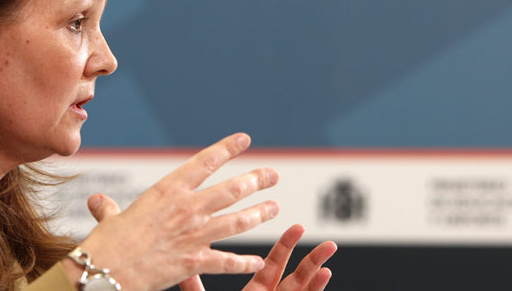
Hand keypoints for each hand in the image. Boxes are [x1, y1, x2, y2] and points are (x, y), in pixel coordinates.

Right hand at [74, 133, 279, 290]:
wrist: (106, 272)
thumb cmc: (106, 244)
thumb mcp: (110, 219)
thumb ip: (109, 209)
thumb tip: (97, 202)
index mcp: (167, 191)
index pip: (205, 162)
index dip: (227, 149)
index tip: (244, 140)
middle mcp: (187, 209)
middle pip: (232, 190)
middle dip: (256, 180)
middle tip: (272, 176)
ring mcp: (195, 235)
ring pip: (238, 221)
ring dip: (259, 214)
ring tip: (274, 208)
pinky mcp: (195, 262)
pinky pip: (227, 262)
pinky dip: (245, 262)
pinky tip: (258, 261)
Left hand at [178, 225, 335, 290]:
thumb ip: (195, 289)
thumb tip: (181, 270)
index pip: (274, 266)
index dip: (286, 246)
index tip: (298, 227)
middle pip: (295, 275)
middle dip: (309, 256)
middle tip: (321, 236)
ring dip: (318, 270)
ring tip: (330, 249)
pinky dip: (316, 290)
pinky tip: (326, 276)